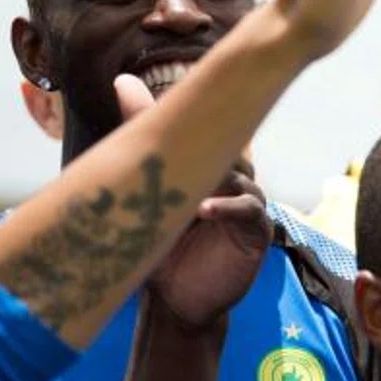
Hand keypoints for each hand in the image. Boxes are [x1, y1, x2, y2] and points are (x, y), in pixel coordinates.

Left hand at [113, 74, 272, 328]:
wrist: (176, 301)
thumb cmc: (159, 246)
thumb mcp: (145, 190)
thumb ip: (142, 139)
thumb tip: (123, 78)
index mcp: (209, 166)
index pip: (209, 130)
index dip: (200, 111)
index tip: (187, 97)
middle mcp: (233, 179)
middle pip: (229, 148)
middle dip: (215, 138)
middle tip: (197, 129)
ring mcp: (248, 203)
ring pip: (241, 176)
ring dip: (217, 177)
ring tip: (193, 184)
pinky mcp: (258, 231)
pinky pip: (249, 210)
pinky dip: (228, 208)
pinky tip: (205, 212)